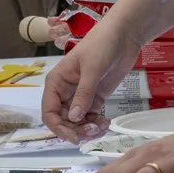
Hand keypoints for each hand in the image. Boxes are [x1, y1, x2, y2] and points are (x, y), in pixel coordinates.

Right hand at [41, 20, 140, 142]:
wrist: (123, 35)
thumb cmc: (102, 44)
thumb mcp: (92, 69)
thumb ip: (83, 94)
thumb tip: (75, 118)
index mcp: (56, 83)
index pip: (49, 112)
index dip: (58, 128)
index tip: (74, 137)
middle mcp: (65, 92)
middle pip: (63, 121)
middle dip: (76, 130)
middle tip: (93, 132)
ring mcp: (80, 96)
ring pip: (77, 122)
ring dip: (87, 130)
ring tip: (102, 127)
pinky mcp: (95, 98)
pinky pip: (90, 118)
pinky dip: (96, 125)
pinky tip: (106, 123)